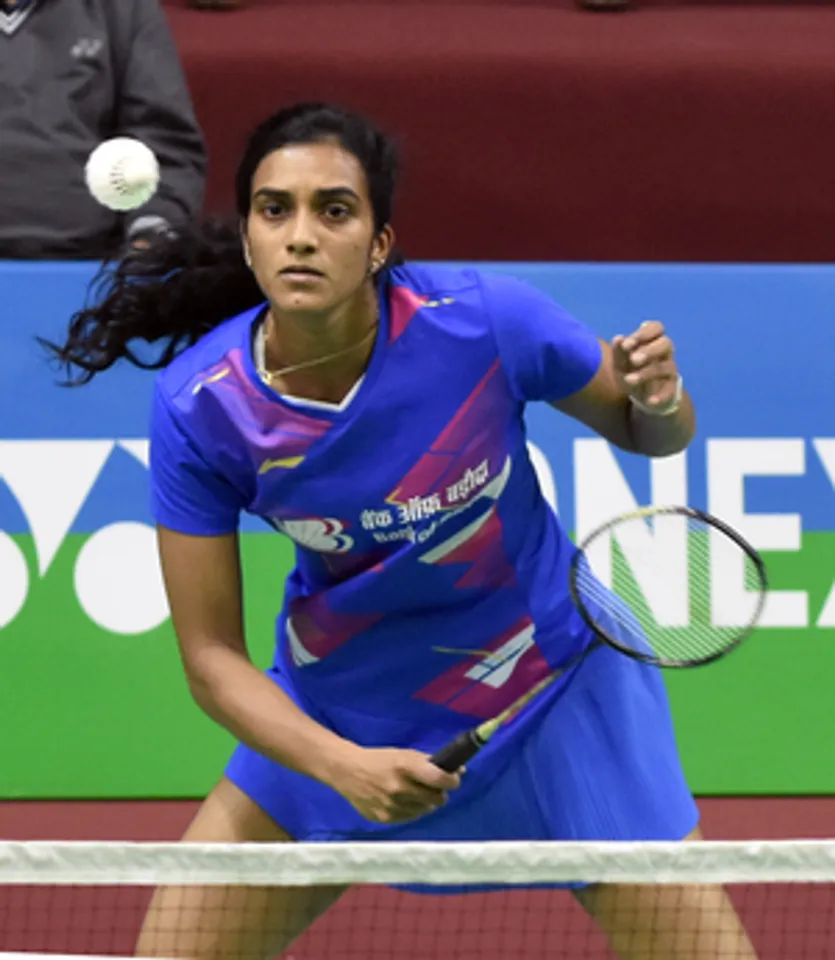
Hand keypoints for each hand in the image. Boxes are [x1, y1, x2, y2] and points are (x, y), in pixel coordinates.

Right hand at [328, 745, 462, 823]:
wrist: (347, 771)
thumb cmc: (380, 759)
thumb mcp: (404, 754)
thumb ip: (429, 763)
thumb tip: (460, 771)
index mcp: (405, 766)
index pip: (440, 779)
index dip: (452, 780)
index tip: (453, 779)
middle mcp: (400, 788)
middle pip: (437, 799)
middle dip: (440, 793)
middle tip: (433, 788)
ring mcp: (392, 806)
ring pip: (426, 810)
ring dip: (425, 802)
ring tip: (415, 793)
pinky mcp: (385, 818)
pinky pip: (411, 818)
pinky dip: (412, 810)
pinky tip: (403, 801)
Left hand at [612, 320, 680, 411]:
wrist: (642, 397)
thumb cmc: (631, 373)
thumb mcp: (620, 364)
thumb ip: (618, 352)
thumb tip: (618, 338)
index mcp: (652, 342)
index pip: (656, 328)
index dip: (644, 333)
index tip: (627, 345)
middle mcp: (664, 354)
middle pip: (666, 343)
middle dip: (650, 350)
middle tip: (633, 359)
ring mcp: (670, 371)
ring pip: (666, 367)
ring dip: (647, 373)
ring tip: (629, 380)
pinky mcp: (671, 389)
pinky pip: (670, 391)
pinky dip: (660, 396)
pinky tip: (649, 401)